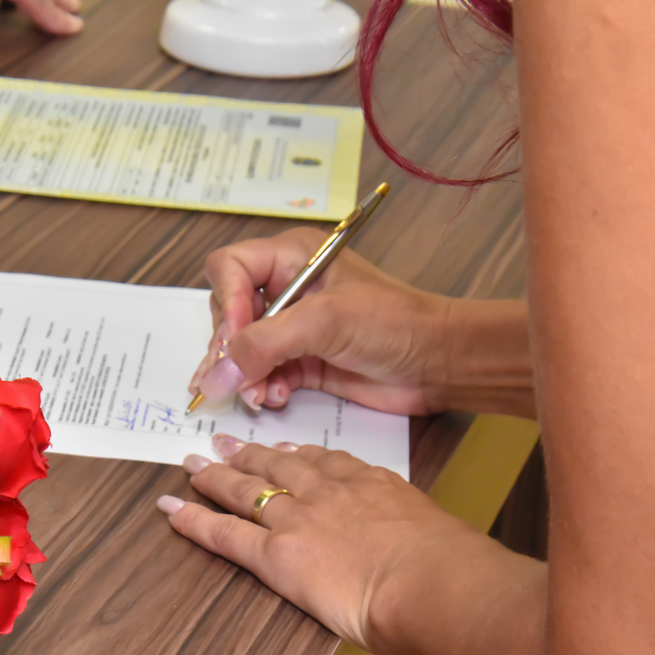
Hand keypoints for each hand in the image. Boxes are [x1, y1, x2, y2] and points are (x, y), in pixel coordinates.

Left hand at [157, 435, 469, 652]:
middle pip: (277, 466)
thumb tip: (420, 552)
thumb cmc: (448, 567)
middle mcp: (327, 492)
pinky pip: (225, 534)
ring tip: (193, 464)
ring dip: (215, 476)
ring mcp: (298, 520)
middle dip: (248, 454)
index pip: (325, 461)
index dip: (297, 454)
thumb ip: (414, 535)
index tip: (283, 449)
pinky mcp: (276, 555)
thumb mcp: (435, 534)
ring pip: (245, 491)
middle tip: (225, 442)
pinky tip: (171, 509)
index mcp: (369, 483)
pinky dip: (193, 520)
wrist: (434, 582)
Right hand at [189, 227, 453, 414]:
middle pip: (228, 313)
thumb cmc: (394, 324)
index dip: (227, 303)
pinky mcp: (300, 361)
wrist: (438, 364)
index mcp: (291, 256)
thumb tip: (216, 375)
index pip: (229, 268)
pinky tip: (276, 398)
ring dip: (244, 375)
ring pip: (240, 350)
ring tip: (259, 394)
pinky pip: (260, 374)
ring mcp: (292, 327)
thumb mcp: (325, 322)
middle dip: (230, 349)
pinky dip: (262, 389)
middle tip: (240, 377)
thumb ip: (265, 344)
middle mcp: (286, 288)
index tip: (236, 340)